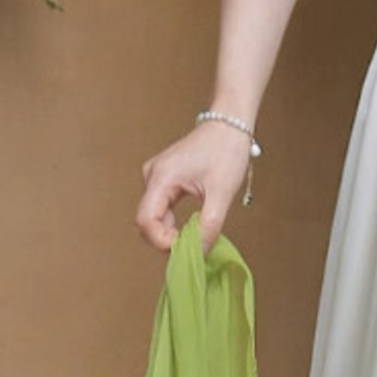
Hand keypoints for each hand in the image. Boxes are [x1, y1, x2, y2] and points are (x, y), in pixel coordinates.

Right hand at [135, 123, 252, 254]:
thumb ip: (209, 225)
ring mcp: (157, 176)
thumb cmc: (226, 150)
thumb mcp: (221, 193)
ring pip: (154, 215)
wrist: (230, 124)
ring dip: (171, 230)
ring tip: (196, 235)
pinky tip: (191, 225)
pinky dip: (173, 220)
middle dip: (166, 238)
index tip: (184, 249)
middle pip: (147, 220)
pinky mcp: (165, 178)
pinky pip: (161, 207)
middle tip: (193, 246)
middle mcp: (152, 176)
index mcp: (161, 177)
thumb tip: (198, 253)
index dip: (161, 241)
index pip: (146, 221)